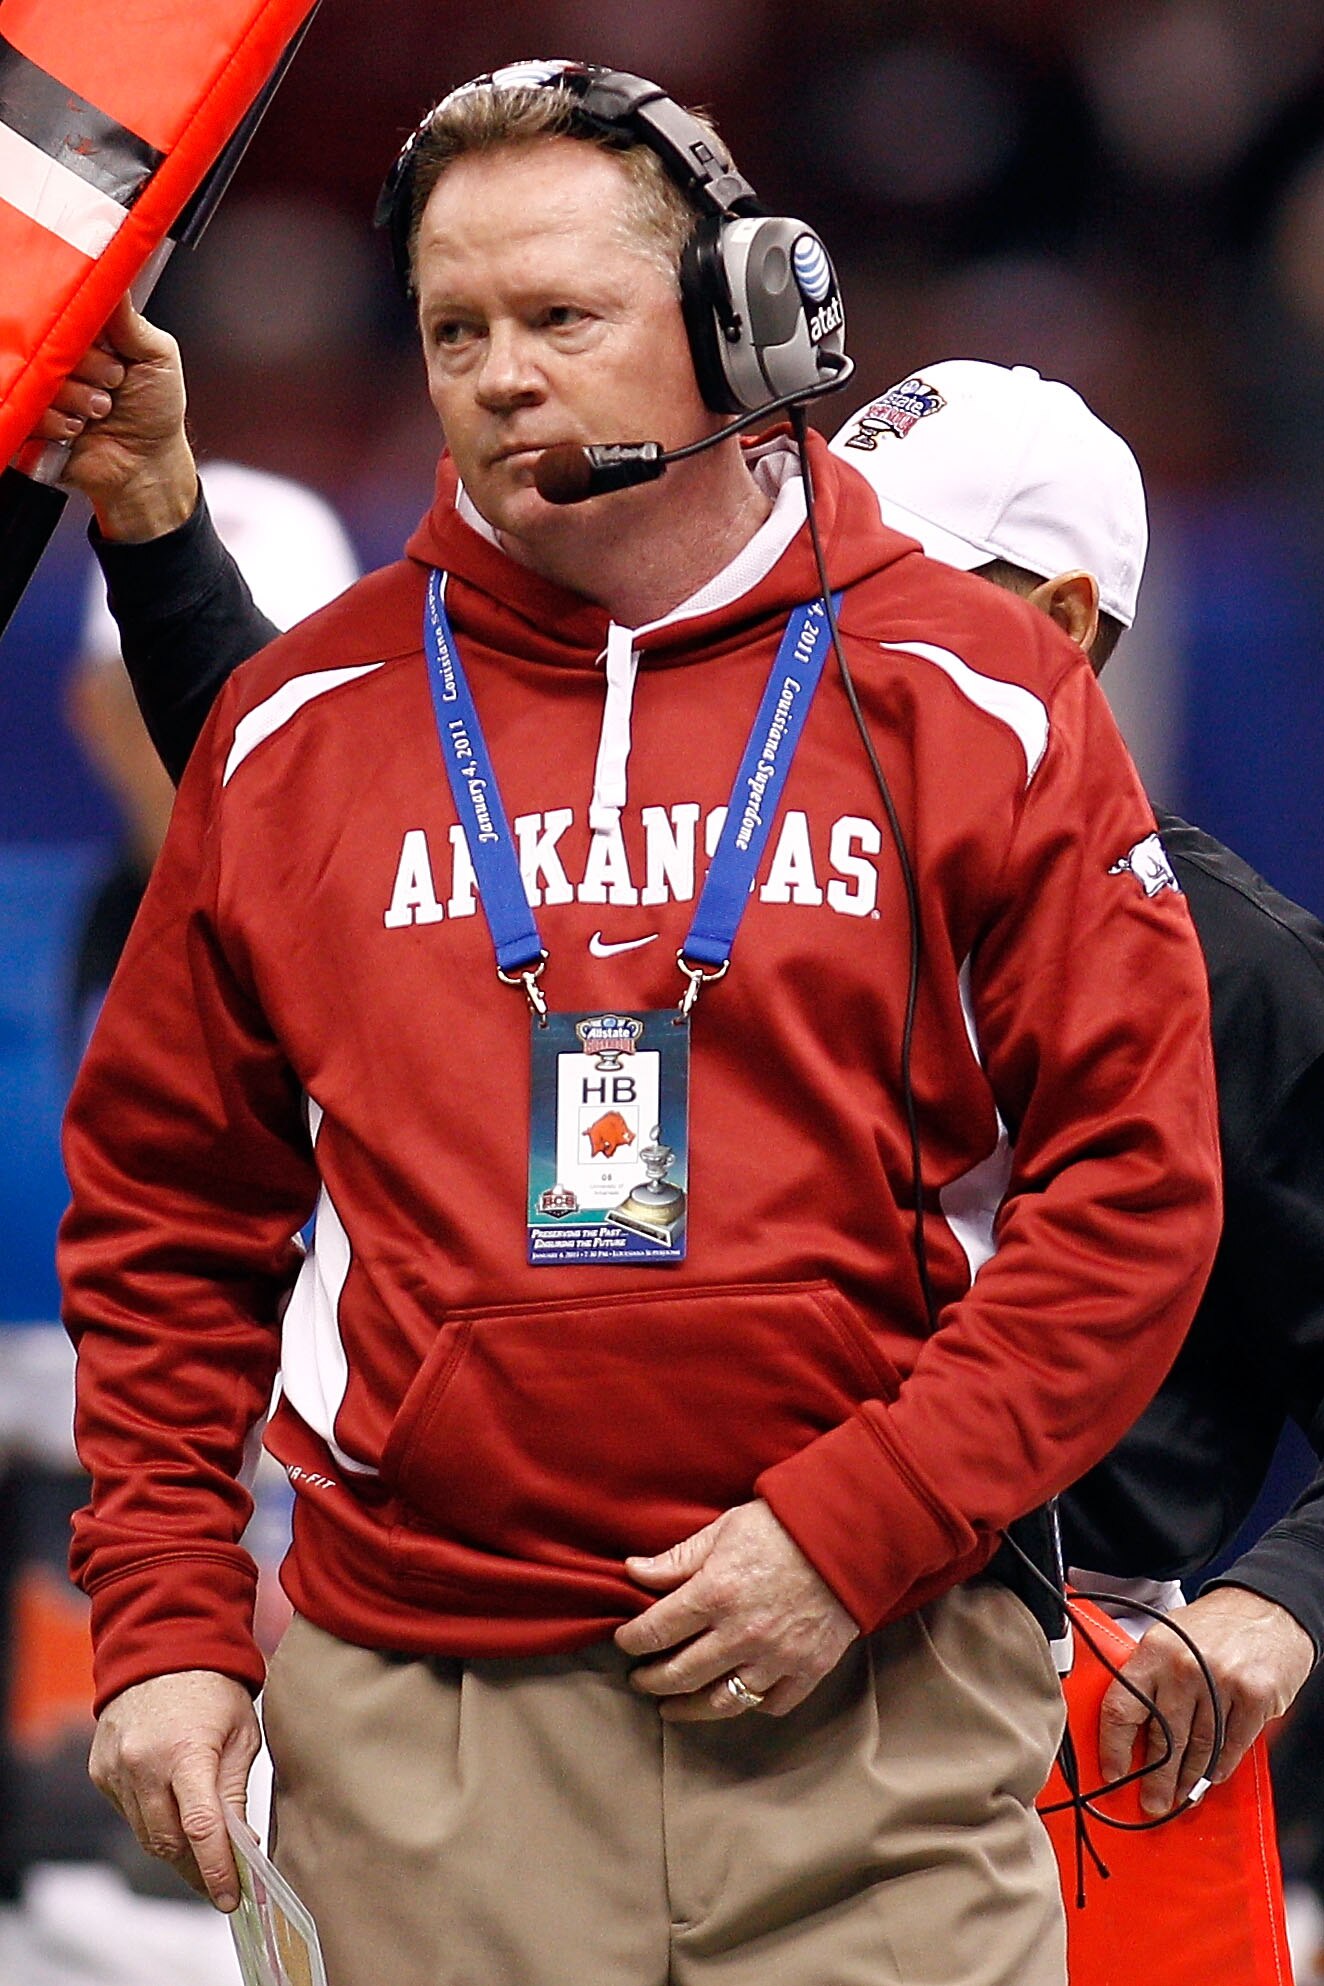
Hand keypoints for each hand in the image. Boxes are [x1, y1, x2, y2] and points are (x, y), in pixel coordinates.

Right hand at [31, 296, 197, 540]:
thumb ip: (132, 321)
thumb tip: (115, 274)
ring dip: (78, 397)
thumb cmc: (156, 413)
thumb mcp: (157, 357)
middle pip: (51, 341)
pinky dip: (58, 421)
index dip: (78, 321)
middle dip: (88, 365)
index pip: (65, 308)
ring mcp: (44, 388)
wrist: (147, 467)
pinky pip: (28, 409)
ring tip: (101, 411)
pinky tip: (79, 429)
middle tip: (113, 382)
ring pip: (41, 376)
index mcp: (87, 335)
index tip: (95, 337)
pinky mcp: (30, 419)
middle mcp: (62, 357)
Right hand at [89, 1669, 260, 1909]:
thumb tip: (241, 1846)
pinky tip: (173, 1812)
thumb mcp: (240, 1734)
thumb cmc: (212, 1687)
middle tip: (221, 1884)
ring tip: (202, 1855)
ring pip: (145, 1835)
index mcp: (186, 1751)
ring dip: (174, 1851)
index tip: (231, 1897)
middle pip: (167, 1842)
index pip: (200, 1828)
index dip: (216, 1869)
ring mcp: (116, 1769)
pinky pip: (129, 1813)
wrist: (163, 1646)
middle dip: (196, 1869)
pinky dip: (152, 1821)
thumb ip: (235, 1793)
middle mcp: (143, 1764)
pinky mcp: (101, 1771)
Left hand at [614, 1498, 857, 1721]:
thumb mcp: (723, 1530)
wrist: (848, 1535)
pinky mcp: (808, 1669)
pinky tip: (734, 1696)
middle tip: (640, 1679)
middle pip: (680, 1674)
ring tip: (673, 1705)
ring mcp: (776, 1657)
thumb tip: (634, 1572)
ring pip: (721, 1702)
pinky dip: (750, 1705)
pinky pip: (771, 1704)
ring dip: (690, 1707)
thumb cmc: (782, 1526)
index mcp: (716, 1593)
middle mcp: (742, 1633)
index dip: (632, 1640)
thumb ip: (677, 1559)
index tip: (625, 1642)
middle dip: (652, 1680)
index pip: (656, 1630)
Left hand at [1097, 1585, 1315, 1814]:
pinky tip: (1209, 1778)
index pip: (1121, 1708)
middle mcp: (1184, 1668)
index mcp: (1153, 1652)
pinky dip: (1219, 1766)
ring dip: (1187, 1780)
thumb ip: (1149, 1677)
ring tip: (1180, 1799)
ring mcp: (1221, 1683)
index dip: (1114, 1748)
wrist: (1266, 1609)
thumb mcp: (1168, 1638)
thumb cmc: (1211, 1628)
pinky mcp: (1254, 1697)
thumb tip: (1129, 1730)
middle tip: (1152, 1803)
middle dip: (1156, 1779)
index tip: (1112, 1773)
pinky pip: (1232, 1745)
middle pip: (1163, 1739)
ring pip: (1198, 1748)